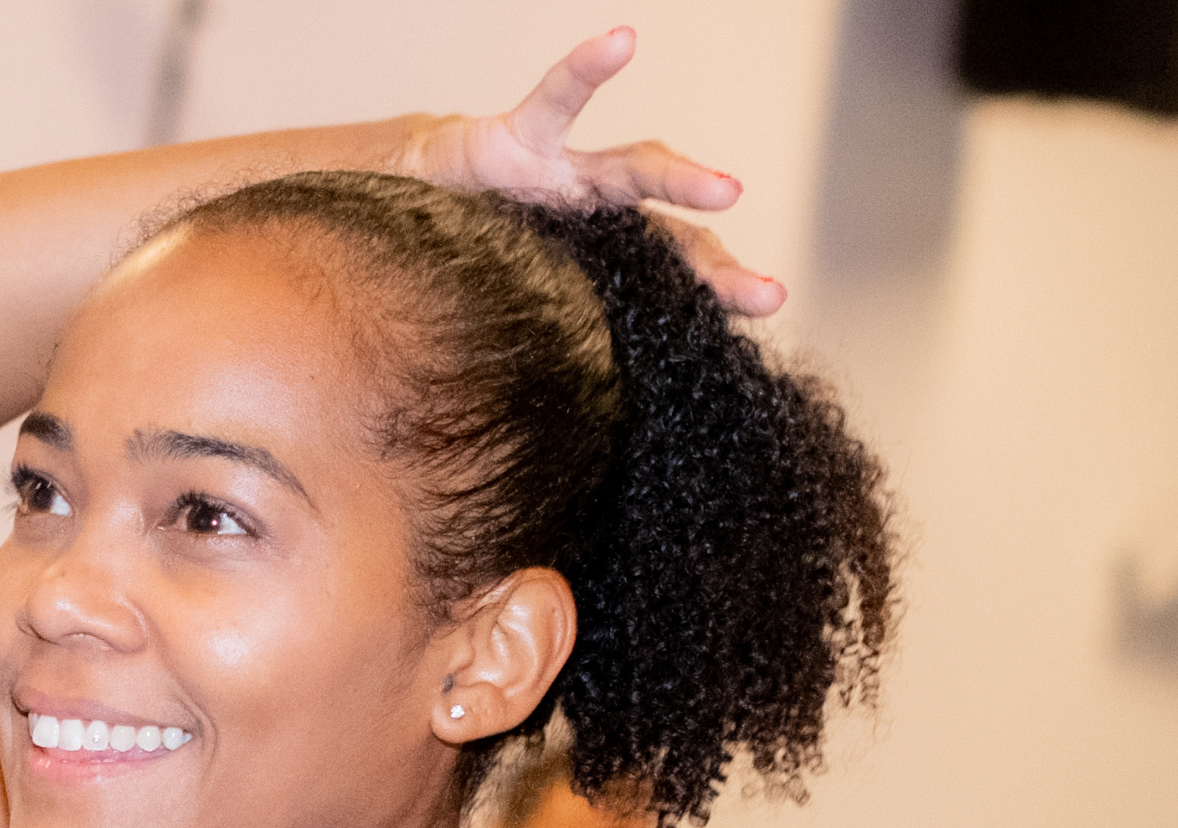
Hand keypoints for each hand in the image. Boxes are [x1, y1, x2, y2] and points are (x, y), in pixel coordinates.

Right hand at [401, 30, 782, 315]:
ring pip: (633, 173)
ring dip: (680, 181)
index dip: (715, 296)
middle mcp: (594, 220)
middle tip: (767, 295)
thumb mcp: (514, 315)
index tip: (768, 308)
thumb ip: (551, 349)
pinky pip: (555, 101)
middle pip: (669, 240)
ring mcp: (563, 176)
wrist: (409, 199)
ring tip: (727, 191)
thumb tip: (580, 434)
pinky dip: (585, 71)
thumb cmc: (466, 259)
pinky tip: (619, 43)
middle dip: (717, 265)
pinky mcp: (519, 139)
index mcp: (599, 268)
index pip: (668, 285)